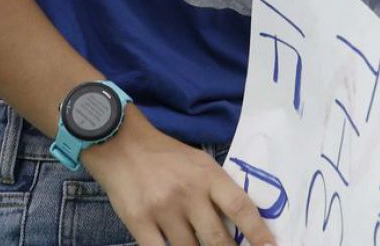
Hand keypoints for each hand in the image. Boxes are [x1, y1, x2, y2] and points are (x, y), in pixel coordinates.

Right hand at [84, 111, 275, 245]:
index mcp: (208, 176)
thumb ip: (217, 190)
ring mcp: (163, 209)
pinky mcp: (139, 221)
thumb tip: (239, 223)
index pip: (240, 208)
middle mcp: (189, 193)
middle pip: (218, 238)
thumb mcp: (199, 163)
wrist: (121, 143)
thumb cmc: (165, 155)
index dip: (258, 233)